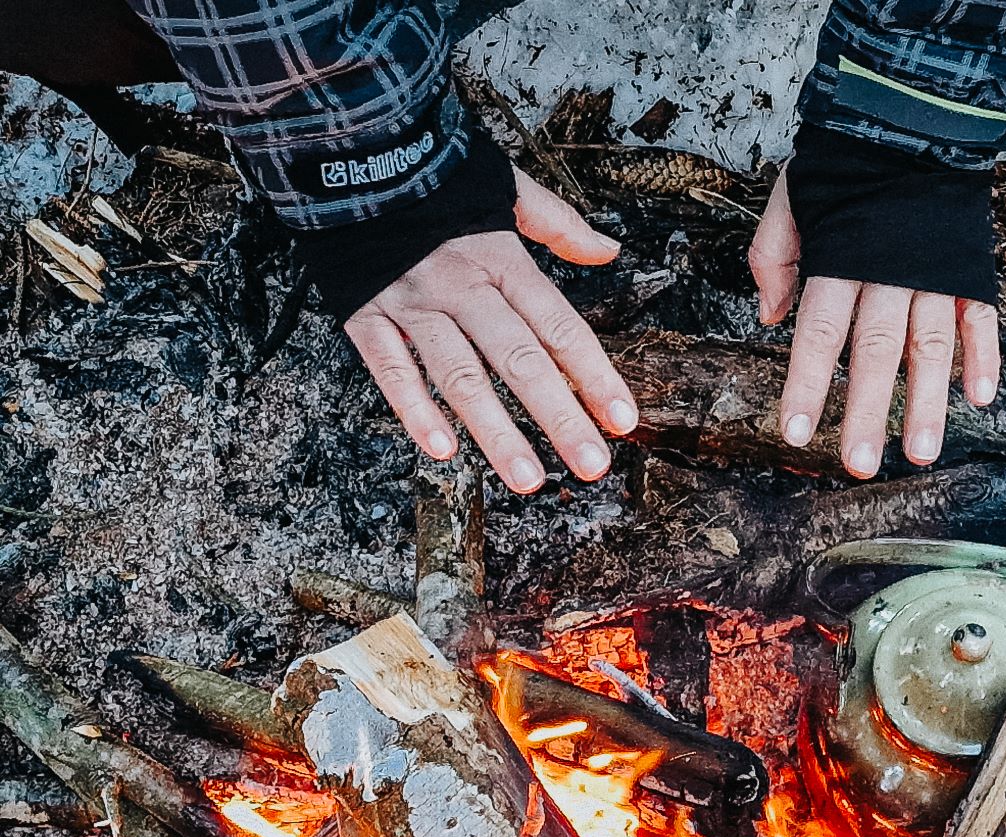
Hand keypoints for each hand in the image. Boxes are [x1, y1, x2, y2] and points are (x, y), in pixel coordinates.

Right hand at [343, 170, 637, 492]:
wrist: (347, 153)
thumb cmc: (433, 177)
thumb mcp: (506, 186)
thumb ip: (559, 224)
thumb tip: (608, 250)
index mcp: (502, 259)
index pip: (560, 326)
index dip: (594, 375)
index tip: (622, 418)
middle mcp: (462, 286)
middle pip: (519, 360)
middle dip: (559, 418)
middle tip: (591, 465)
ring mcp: (413, 305)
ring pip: (461, 376)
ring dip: (497, 433)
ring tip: (528, 478)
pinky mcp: (366, 316)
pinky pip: (391, 370)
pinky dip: (415, 411)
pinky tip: (443, 450)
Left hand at [749, 171, 1000, 478]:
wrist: (916, 114)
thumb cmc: (847, 163)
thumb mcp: (791, 195)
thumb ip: (772, 255)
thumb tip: (769, 317)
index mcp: (841, 257)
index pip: (819, 331)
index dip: (806, 382)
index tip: (793, 431)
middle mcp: (889, 271)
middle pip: (876, 351)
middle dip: (867, 411)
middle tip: (859, 463)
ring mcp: (935, 273)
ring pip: (932, 346)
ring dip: (927, 402)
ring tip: (921, 452)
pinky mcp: (970, 269)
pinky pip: (981, 319)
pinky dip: (983, 358)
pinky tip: (979, 399)